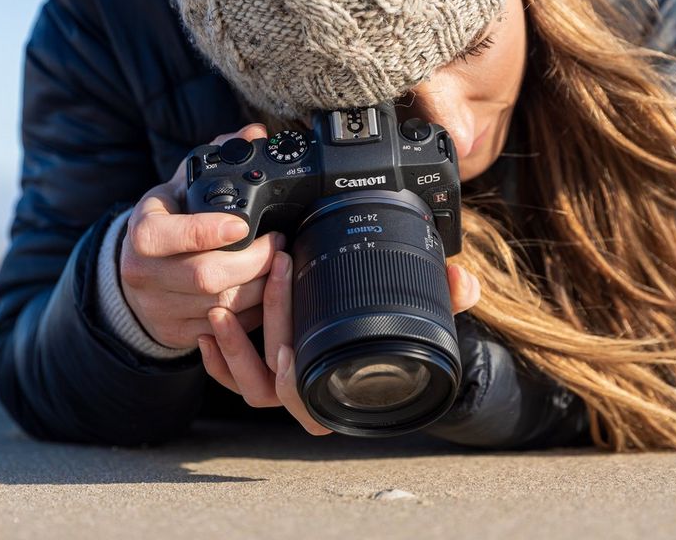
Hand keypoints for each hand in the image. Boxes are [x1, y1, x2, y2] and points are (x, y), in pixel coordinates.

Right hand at [119, 123, 279, 349]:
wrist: (139, 268)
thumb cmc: (170, 219)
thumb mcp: (184, 183)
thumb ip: (220, 154)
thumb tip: (254, 133)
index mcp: (142, 231)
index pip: (167, 237)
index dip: (207, 232)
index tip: (243, 225)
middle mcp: (142, 273)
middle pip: (206, 277)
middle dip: (254, 262)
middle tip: (278, 243)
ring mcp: (158, 308)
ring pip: (221, 307)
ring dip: (261, 287)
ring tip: (280, 264)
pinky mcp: (176, 333)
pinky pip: (225, 329)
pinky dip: (255, 312)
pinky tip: (269, 291)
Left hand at [197, 251, 481, 435]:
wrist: (374, 333)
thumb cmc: (396, 328)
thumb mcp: (421, 310)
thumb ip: (444, 296)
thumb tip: (465, 282)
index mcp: (344, 390)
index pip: (312, 404)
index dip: (294, 385)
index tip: (287, 349)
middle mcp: (311, 395)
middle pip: (274, 384)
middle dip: (272, 324)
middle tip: (277, 271)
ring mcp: (284, 385)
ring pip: (249, 385)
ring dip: (234, 348)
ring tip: (224, 308)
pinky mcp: (263, 369)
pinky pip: (231, 378)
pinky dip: (217, 358)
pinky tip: (211, 325)